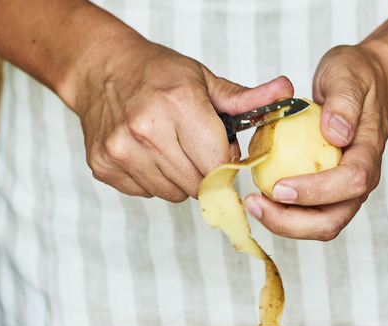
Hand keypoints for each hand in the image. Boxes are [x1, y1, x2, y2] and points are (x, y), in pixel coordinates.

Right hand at [71, 33, 293, 201]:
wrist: (100, 70)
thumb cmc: (157, 74)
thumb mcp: (203, 79)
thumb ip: (246, 99)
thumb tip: (287, 93)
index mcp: (178, 104)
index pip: (219, 165)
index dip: (227, 164)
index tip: (223, 153)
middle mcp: (146, 130)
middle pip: (197, 185)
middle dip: (205, 173)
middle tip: (195, 148)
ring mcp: (122, 151)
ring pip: (172, 194)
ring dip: (179, 179)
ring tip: (170, 148)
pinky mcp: (104, 167)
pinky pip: (147, 193)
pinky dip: (153, 179)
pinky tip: (147, 153)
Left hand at [243, 44, 387, 240]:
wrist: (365, 83)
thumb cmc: (356, 78)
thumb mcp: (348, 75)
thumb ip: (344, 102)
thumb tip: (336, 133)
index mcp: (369, 153)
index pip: (350, 182)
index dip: (316, 191)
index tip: (279, 187)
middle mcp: (361, 180)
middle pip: (332, 220)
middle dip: (292, 222)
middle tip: (255, 204)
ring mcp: (345, 191)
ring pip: (319, 225)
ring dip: (283, 223)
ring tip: (253, 204)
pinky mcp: (329, 192)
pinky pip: (307, 214)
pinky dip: (283, 213)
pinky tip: (259, 197)